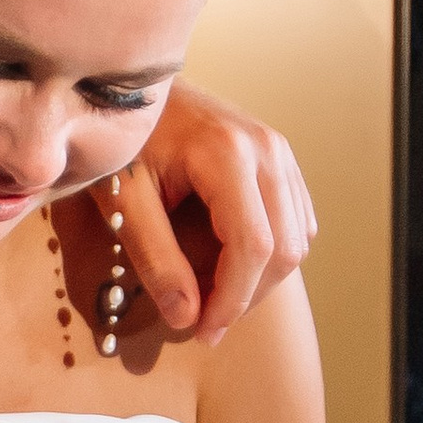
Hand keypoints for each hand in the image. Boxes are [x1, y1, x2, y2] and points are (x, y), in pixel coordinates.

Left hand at [114, 79, 316, 345]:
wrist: (133, 91)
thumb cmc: (125, 141)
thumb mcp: (125, 200)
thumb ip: (155, 258)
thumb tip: (186, 318)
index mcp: (227, 154)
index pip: (252, 247)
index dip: (232, 300)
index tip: (202, 331)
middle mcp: (266, 149)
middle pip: (284, 248)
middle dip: (248, 295)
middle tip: (206, 323)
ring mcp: (279, 150)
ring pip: (297, 238)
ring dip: (261, 278)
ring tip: (215, 296)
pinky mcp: (280, 156)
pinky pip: (297, 219)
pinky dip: (272, 252)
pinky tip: (231, 264)